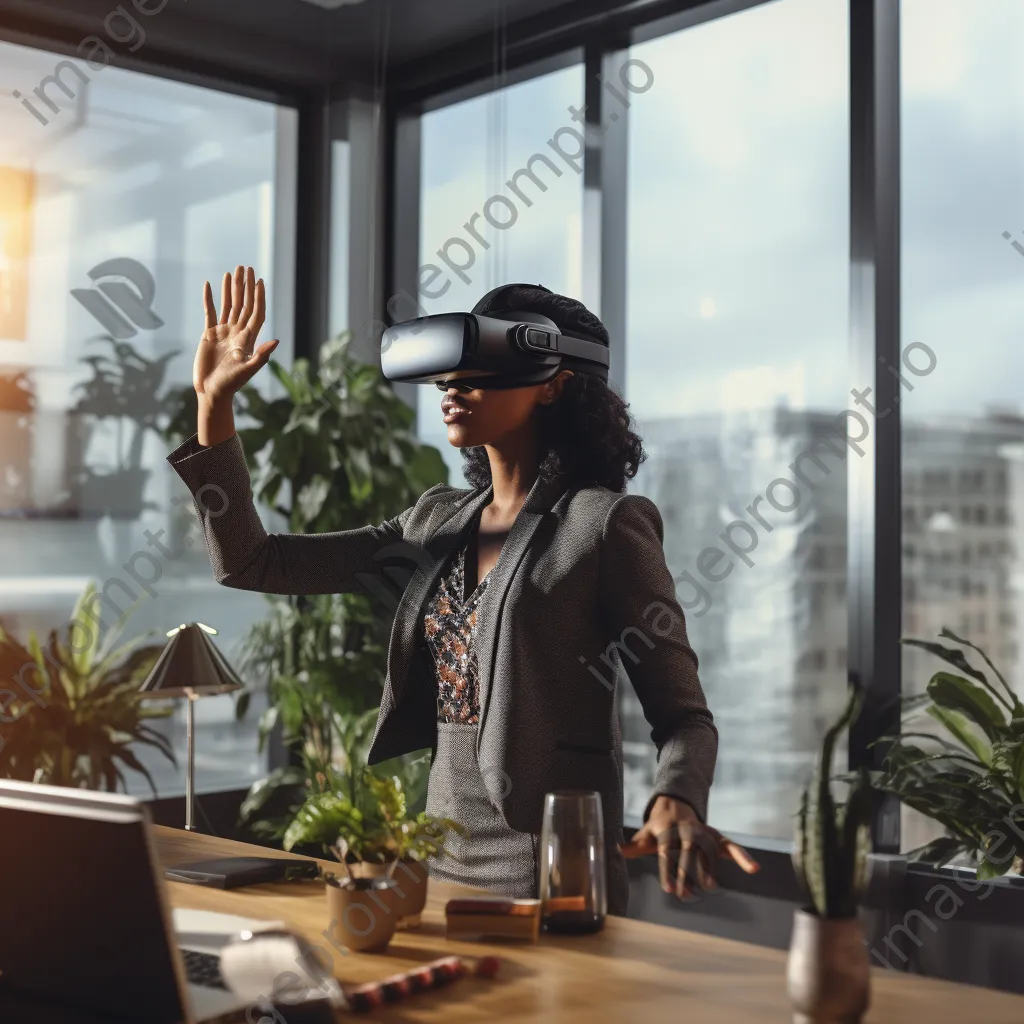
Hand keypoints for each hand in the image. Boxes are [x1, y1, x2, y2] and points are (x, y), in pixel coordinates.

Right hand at [194, 265, 278, 403]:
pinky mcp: (209, 335)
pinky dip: (209, 299)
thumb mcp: (247, 371)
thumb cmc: (231, 384)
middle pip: (243, 304)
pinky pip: (210, 312)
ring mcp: (223, 332)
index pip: (255, 312)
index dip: (258, 297)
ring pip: (228, 305)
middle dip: (245, 286)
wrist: (212, 392)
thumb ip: (261, 356)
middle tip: (246, 267)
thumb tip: (276, 341)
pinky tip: (210, 285)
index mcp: (248, 339)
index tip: (259, 280)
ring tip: (232, 272)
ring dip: (230, 289)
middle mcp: (237, 332)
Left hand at [618, 795, 759, 898]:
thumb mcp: (644, 834)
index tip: (668, 888)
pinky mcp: (716, 836)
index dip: (667, 870)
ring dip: (709, 869)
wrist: (676, 805)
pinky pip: (731, 846)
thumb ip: (632, 845)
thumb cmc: (658, 827)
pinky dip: (742, 857)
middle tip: (684, 894)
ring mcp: (703, 832)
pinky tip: (754, 869)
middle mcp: (686, 830)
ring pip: (707, 852)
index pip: (666, 852)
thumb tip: (614, 850)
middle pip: (687, 852)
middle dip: (686, 872)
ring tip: (710, 886)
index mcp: (667, 830)